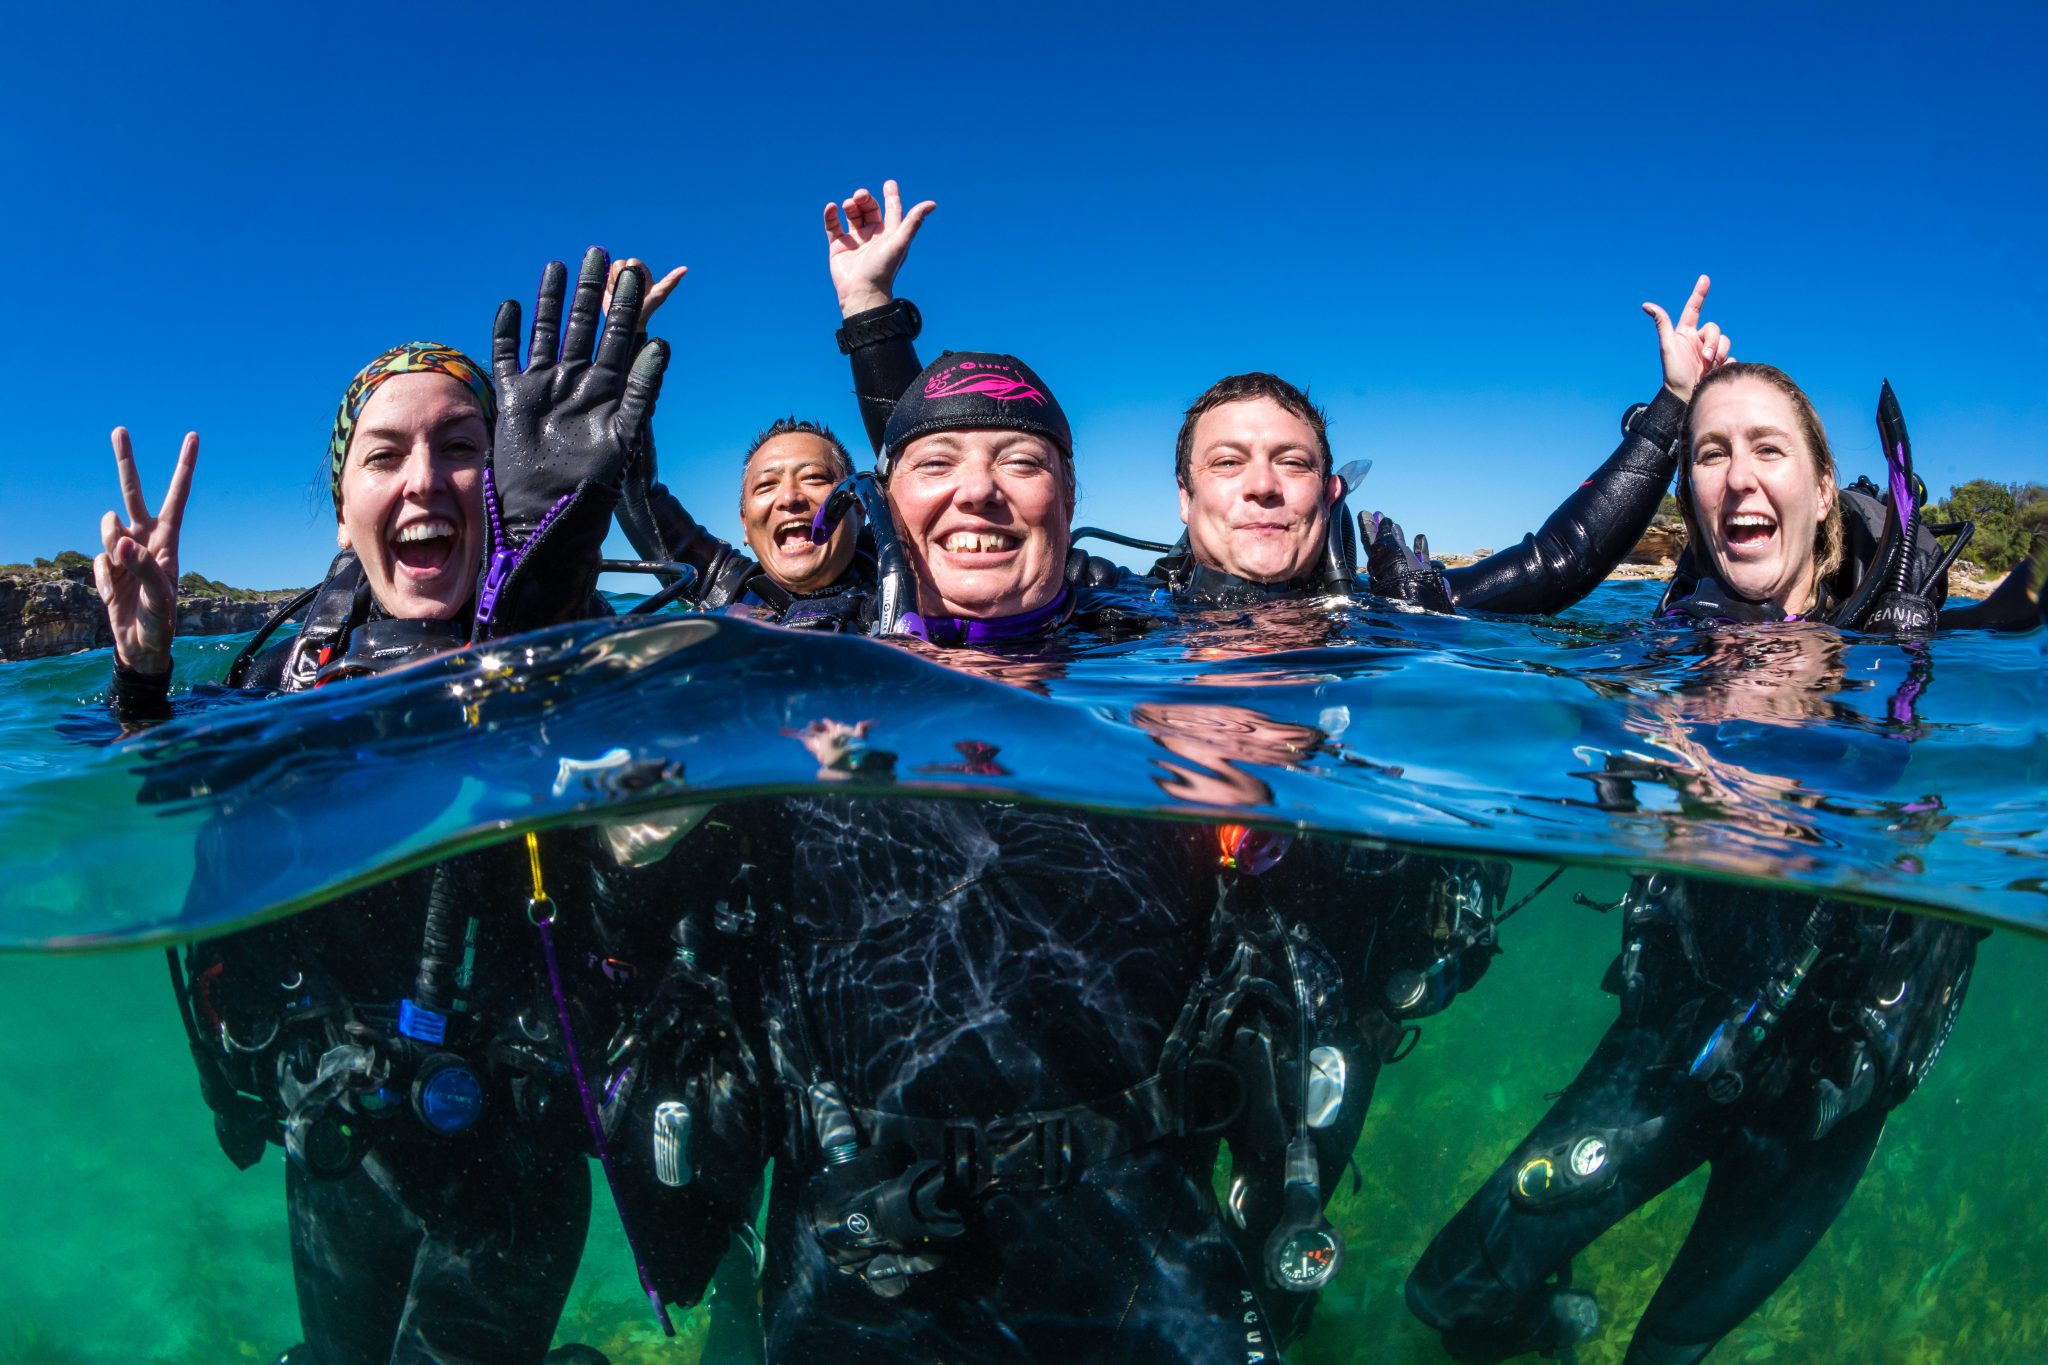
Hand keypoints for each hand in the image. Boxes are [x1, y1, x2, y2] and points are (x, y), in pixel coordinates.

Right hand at [93, 427, 195, 674]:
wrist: (141, 645)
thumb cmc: (161, 622)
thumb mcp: (159, 598)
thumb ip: (141, 568)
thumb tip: (121, 541)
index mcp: (168, 540)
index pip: (177, 497)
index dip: (184, 468)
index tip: (193, 437)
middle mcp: (146, 538)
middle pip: (133, 493)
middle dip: (125, 462)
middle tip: (119, 429)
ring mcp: (123, 551)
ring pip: (108, 524)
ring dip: (111, 542)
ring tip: (122, 567)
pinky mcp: (105, 566)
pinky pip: (97, 560)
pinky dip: (103, 578)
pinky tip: (114, 595)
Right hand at [490, 247, 671, 530]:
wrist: (548, 508)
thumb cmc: (592, 480)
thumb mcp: (624, 433)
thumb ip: (643, 390)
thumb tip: (661, 344)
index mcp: (607, 389)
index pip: (619, 337)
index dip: (626, 306)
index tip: (633, 273)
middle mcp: (577, 382)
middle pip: (584, 326)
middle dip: (592, 292)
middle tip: (599, 254)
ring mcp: (545, 386)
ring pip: (548, 332)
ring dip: (552, 300)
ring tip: (557, 266)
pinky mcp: (514, 396)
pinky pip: (508, 355)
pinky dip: (508, 330)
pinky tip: (512, 305)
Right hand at [602, 257, 686, 331]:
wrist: (629, 322)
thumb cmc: (647, 308)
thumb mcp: (659, 294)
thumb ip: (671, 281)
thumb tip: (685, 268)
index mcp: (642, 271)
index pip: (632, 261)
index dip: (632, 271)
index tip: (636, 284)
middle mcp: (630, 272)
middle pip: (620, 263)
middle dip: (621, 276)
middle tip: (627, 289)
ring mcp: (618, 276)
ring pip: (610, 268)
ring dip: (613, 281)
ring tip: (619, 292)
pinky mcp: (607, 282)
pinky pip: (601, 274)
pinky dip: (605, 283)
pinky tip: (611, 292)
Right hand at [825, 179, 935, 316]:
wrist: (862, 292)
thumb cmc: (883, 269)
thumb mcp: (900, 242)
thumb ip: (913, 222)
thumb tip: (932, 203)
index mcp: (889, 234)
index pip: (891, 210)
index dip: (891, 196)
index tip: (889, 183)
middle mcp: (872, 235)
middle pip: (869, 208)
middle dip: (864, 198)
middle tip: (860, 196)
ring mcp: (855, 240)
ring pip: (851, 214)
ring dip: (850, 205)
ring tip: (848, 204)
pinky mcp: (838, 246)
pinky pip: (833, 225)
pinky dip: (831, 214)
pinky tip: (832, 207)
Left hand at [1361, 511, 1453, 611]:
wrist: (1418, 599)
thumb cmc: (1400, 573)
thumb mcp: (1388, 550)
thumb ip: (1385, 536)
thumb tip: (1382, 522)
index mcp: (1379, 560)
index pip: (1370, 540)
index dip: (1367, 527)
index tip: (1364, 513)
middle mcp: (1391, 565)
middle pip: (1384, 543)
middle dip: (1380, 528)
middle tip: (1378, 514)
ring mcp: (1407, 570)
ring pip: (1402, 550)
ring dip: (1399, 536)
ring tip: (1396, 524)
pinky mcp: (1423, 574)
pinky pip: (1421, 558)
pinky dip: (1421, 548)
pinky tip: (1420, 537)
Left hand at [1642, 275, 1733, 403]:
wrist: (1686, 395)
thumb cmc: (1673, 372)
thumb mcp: (1667, 346)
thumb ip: (1662, 324)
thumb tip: (1647, 305)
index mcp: (1686, 333)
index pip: (1694, 308)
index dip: (1699, 293)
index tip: (1704, 278)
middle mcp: (1699, 340)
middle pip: (1715, 328)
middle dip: (1713, 342)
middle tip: (1705, 358)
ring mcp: (1711, 352)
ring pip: (1726, 341)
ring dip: (1719, 353)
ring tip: (1709, 367)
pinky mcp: (1721, 363)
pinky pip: (1731, 357)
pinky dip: (1725, 364)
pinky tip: (1714, 373)